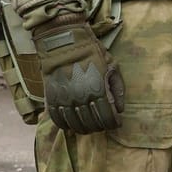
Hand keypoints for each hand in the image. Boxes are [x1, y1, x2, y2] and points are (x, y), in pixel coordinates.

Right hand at [35, 13, 124, 133]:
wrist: (64, 43)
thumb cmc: (92, 53)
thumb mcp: (112, 67)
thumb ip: (118, 89)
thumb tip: (120, 109)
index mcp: (98, 92)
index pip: (108, 118)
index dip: (114, 124)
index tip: (117, 123)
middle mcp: (81, 99)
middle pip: (92, 124)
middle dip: (100, 127)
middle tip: (104, 125)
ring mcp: (64, 100)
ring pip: (75, 124)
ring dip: (84, 128)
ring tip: (89, 127)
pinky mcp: (51, 98)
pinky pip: (57, 119)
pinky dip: (65, 125)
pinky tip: (71, 125)